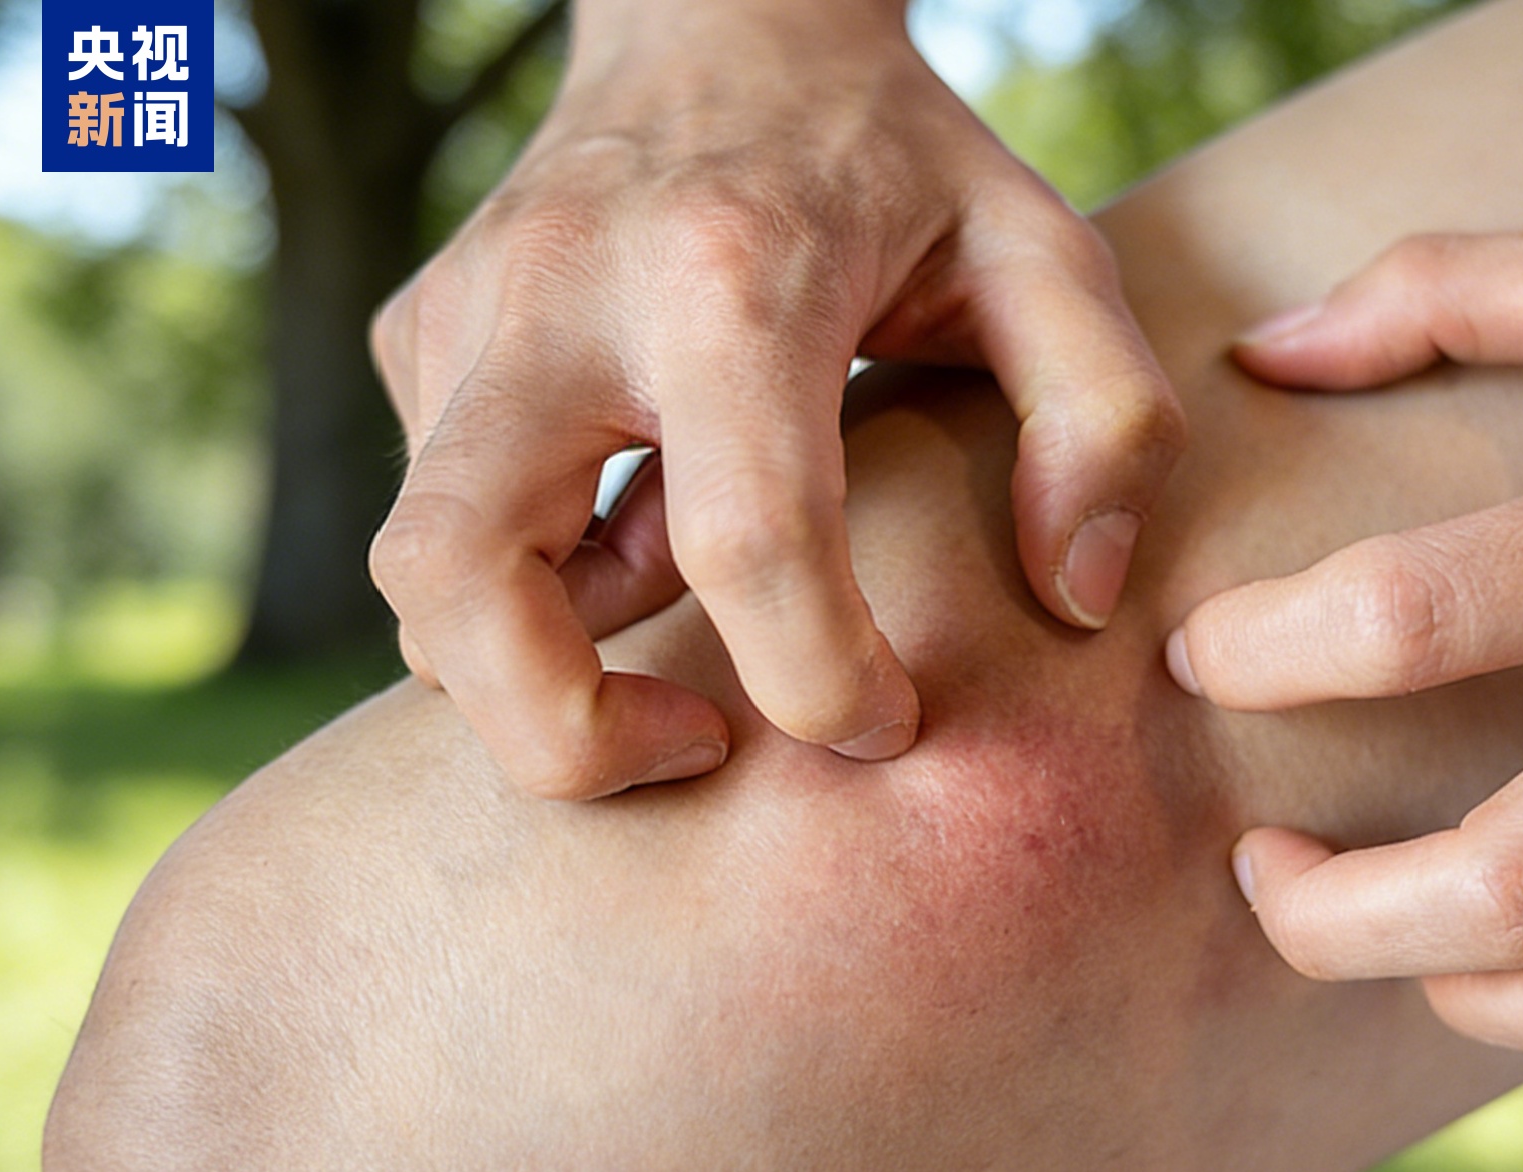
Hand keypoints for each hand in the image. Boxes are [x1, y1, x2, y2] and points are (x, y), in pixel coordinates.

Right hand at [369, 0, 1182, 798]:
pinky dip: (528, 583)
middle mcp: (561, 293)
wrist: (718, 18)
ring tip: (676, 639)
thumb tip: (1074, 598)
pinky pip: (444, 519)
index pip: (748, 538)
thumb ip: (1104, 418)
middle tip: (691, 748)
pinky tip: (638, 533)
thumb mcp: (1042, 254)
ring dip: (534, 667)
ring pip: (418, 573)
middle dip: (560, 733)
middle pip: (456, 576)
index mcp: (734, 277)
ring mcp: (465, 313)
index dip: (820, 680)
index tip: (881, 722)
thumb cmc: (893, 158)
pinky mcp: (423, 338)